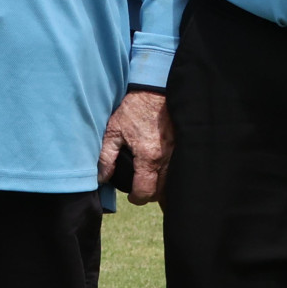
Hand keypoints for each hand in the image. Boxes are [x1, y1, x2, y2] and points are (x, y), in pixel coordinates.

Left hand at [99, 88, 172, 204]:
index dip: (136, 198)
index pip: (145, 191)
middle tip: (140, 189)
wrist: (156, 89)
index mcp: (148, 157)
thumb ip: (107, 157)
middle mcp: (166, 158)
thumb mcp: (114, 130)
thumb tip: (102, 177)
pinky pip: (180, 168)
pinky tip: (164, 172)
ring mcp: (177, 152)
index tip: (131, 196)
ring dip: (163, 187)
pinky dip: (172, 175)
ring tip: (152, 182)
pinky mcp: (183, 144)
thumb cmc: (134, 108)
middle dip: (150, 195)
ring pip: (173, 182)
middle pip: (162, 192)